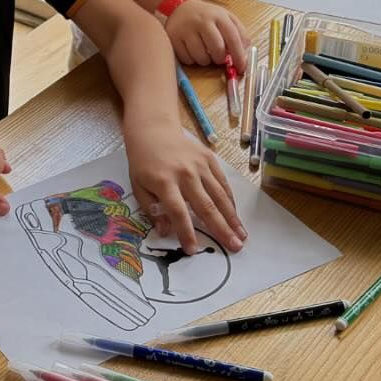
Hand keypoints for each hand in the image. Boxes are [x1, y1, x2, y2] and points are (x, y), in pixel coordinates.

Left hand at [125, 119, 245, 252]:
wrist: (154, 130)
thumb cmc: (143, 162)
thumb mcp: (138, 186)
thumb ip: (151, 210)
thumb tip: (165, 231)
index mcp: (164, 182)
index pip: (178, 212)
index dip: (186, 232)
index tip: (193, 250)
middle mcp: (185, 174)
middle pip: (206, 206)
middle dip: (221, 229)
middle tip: (235, 247)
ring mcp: (200, 165)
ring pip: (219, 196)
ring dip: (232, 217)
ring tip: (242, 236)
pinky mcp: (209, 159)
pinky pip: (222, 183)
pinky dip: (230, 200)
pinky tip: (235, 215)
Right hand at [164, 0, 248, 71]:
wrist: (180, 6)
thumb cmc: (207, 16)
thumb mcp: (226, 18)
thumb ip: (239, 34)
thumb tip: (244, 55)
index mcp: (218, 16)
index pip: (232, 37)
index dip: (239, 55)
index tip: (241, 67)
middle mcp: (202, 21)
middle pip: (217, 49)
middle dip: (220, 59)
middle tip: (219, 58)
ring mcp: (186, 29)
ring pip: (201, 57)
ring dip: (206, 60)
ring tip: (205, 52)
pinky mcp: (173, 38)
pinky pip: (187, 59)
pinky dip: (192, 60)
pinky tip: (193, 51)